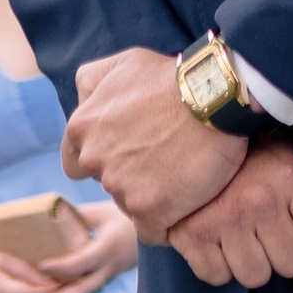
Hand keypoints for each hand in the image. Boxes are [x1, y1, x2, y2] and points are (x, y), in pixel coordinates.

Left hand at [32, 199, 135, 292]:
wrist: (156, 230)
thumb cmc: (126, 218)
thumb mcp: (103, 212)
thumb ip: (80, 215)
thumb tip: (54, 215)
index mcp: (108, 247)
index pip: (82, 262)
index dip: (61, 266)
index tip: (42, 266)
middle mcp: (109, 265)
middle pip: (85, 287)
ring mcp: (110, 273)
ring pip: (88, 291)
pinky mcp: (108, 275)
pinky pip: (91, 286)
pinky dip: (75, 291)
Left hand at [64, 45, 244, 239]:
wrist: (217, 97)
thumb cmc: (173, 78)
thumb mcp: (123, 63)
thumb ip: (92, 82)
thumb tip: (83, 101)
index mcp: (82, 128)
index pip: (76, 164)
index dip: (103, 161)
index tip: (130, 154)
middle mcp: (95, 160)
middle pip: (108, 185)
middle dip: (130, 176)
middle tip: (163, 160)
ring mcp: (121, 188)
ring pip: (130, 206)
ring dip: (151, 197)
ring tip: (181, 175)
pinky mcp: (150, 211)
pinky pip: (153, 230)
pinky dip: (169, 221)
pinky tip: (188, 201)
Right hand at [161, 140, 292, 290]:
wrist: (192, 135)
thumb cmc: (251, 156)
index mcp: (290, 179)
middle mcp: (259, 200)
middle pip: (292, 265)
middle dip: (284, 252)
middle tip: (269, 227)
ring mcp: (223, 219)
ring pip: (256, 277)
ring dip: (252, 262)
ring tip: (244, 233)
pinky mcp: (191, 235)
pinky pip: (218, 277)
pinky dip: (219, 265)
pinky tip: (219, 239)